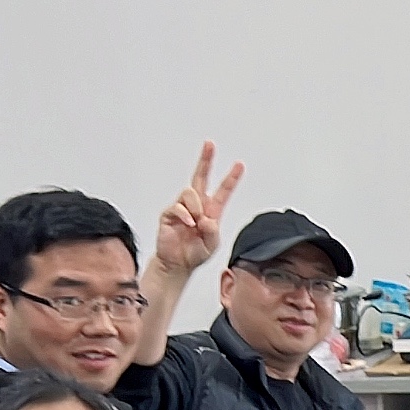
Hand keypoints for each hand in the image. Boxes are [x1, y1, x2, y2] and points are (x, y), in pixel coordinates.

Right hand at [152, 142, 244, 277]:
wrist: (177, 264)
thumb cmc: (194, 253)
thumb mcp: (211, 245)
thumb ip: (213, 233)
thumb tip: (208, 220)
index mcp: (211, 210)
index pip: (223, 190)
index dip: (231, 178)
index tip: (239, 165)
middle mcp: (197, 205)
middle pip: (200, 177)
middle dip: (205, 160)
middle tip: (209, 145)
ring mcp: (183, 208)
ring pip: (190, 192)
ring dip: (196, 207)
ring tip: (196, 222)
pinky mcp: (169, 214)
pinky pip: (178, 207)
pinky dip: (185, 215)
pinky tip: (188, 224)